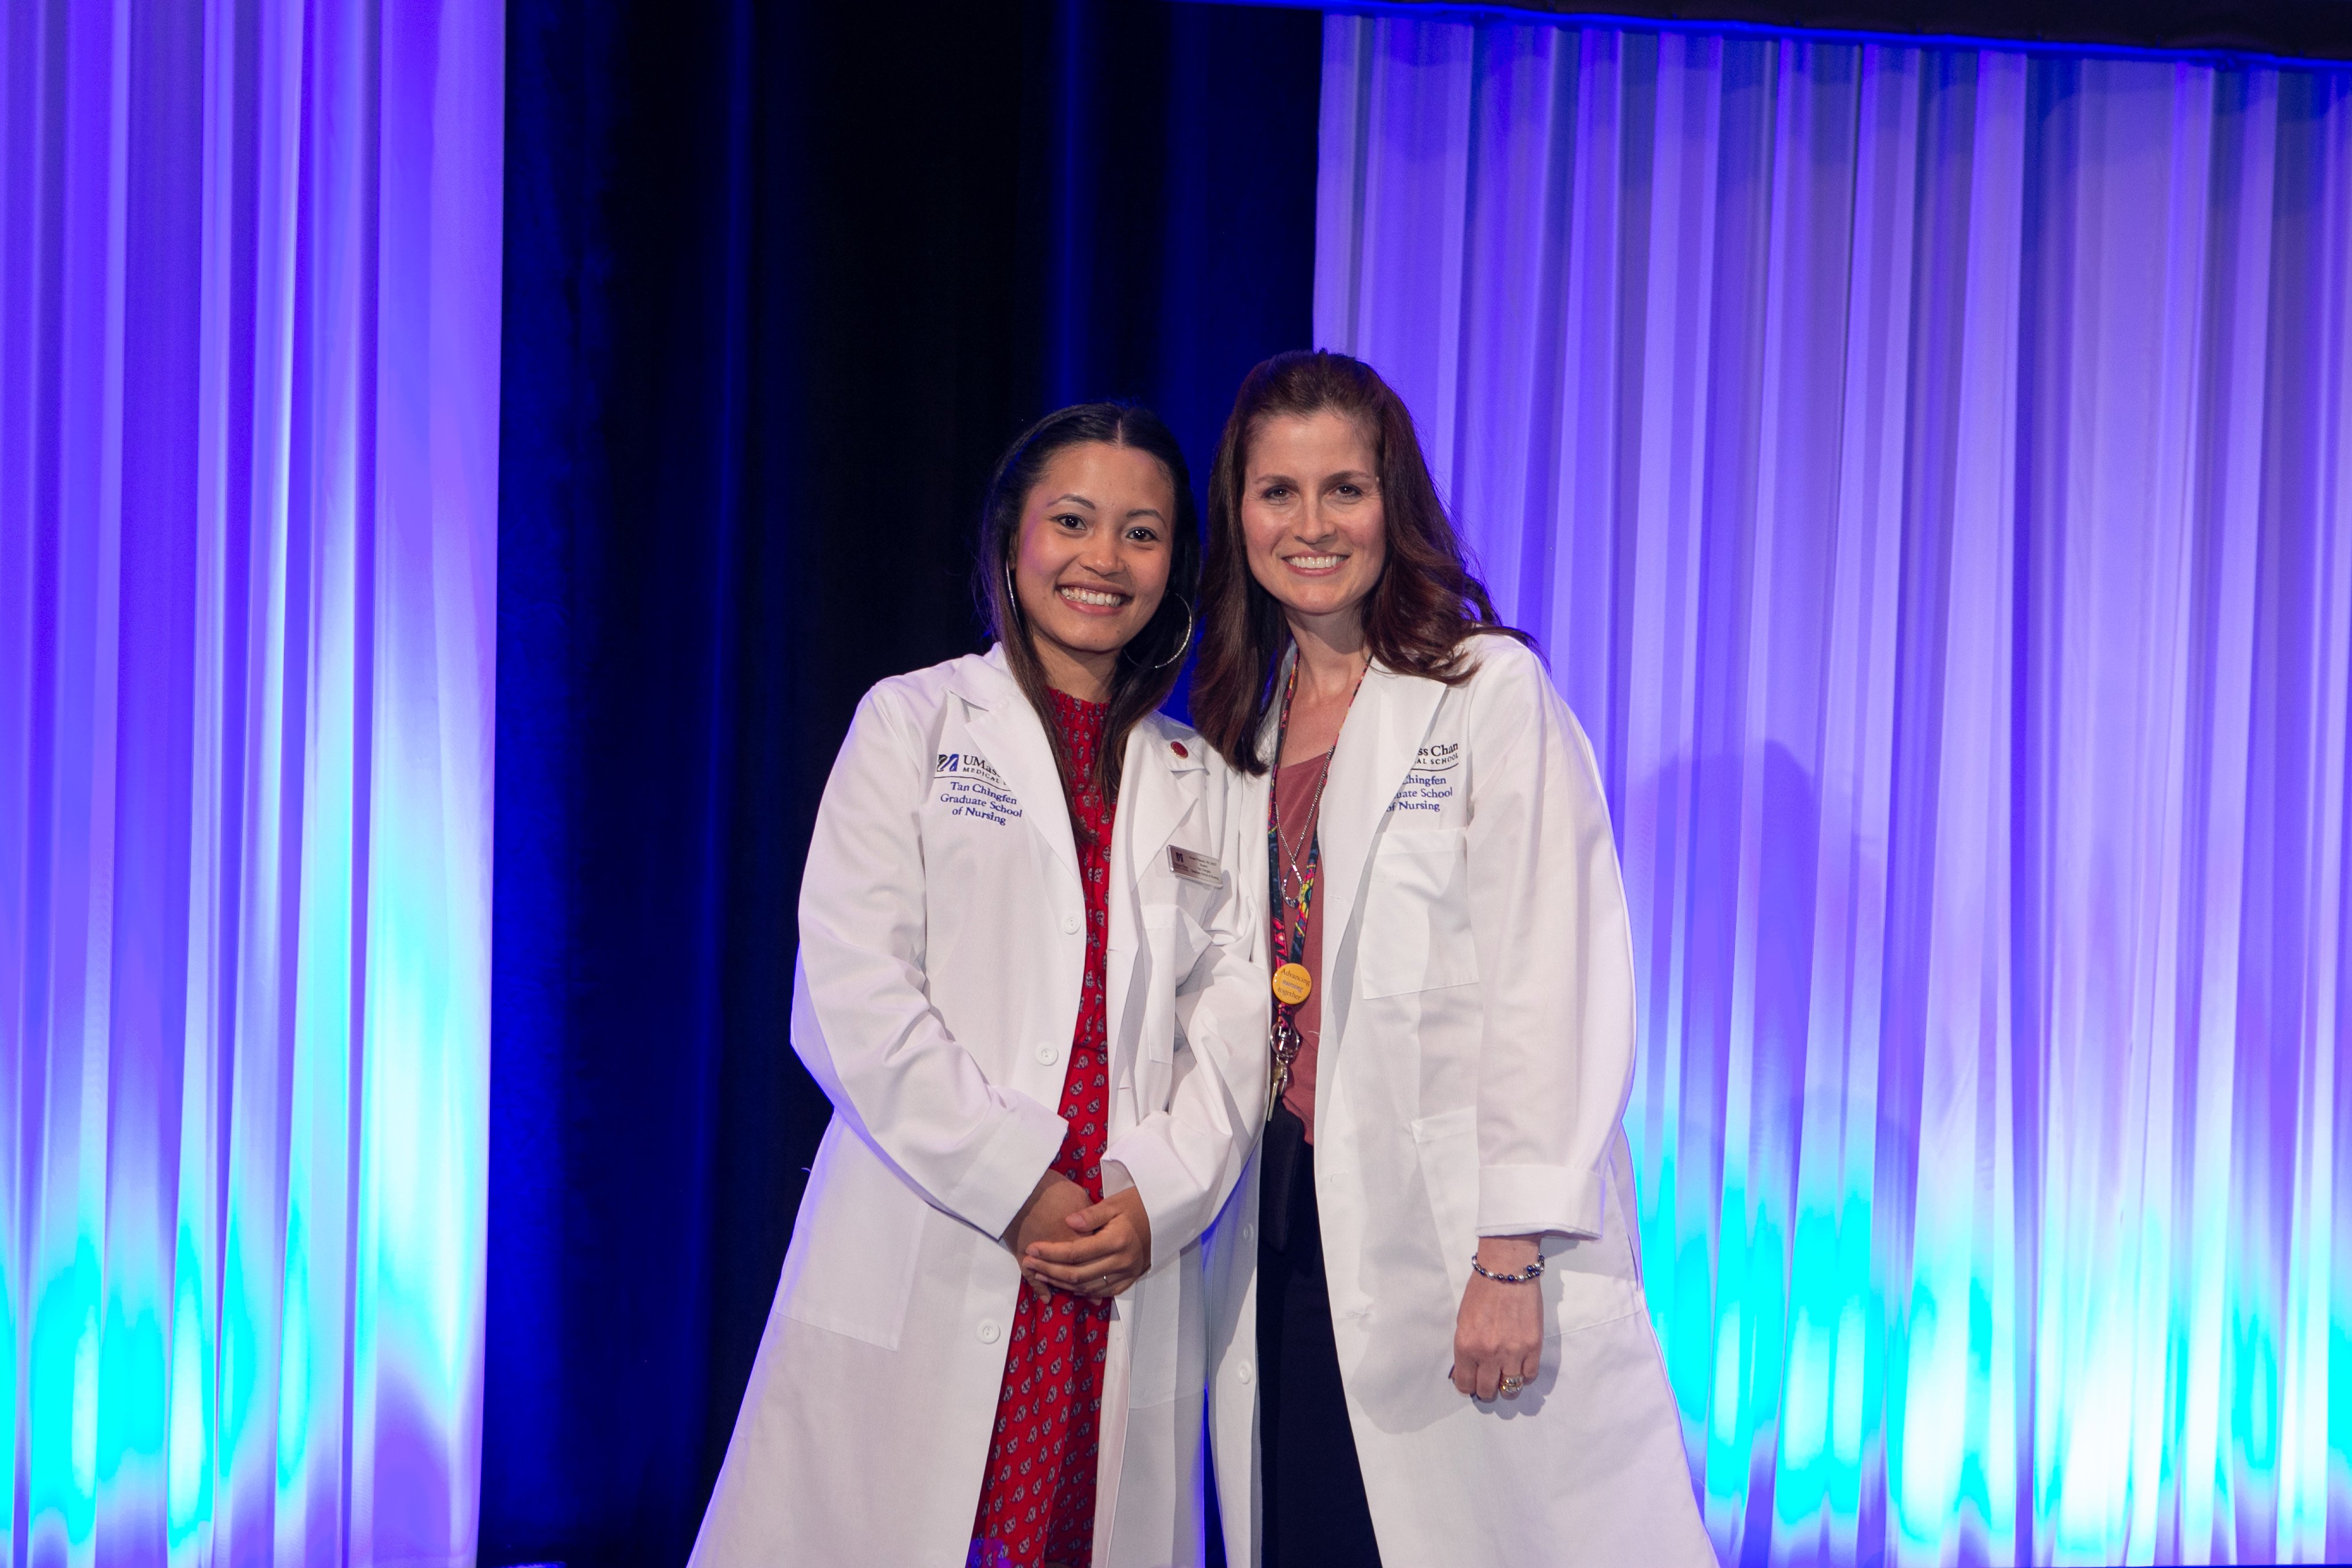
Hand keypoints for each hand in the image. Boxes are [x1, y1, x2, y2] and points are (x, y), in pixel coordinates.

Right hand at [1003, 1172, 1092, 1301]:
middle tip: (1096, 1298)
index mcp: (1079, 1238)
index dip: (1102, 1270)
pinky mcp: (1023, 1256)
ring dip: (1067, 1288)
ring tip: (1078, 1295)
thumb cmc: (1051, 1188)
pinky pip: (1033, 1279)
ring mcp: (1041, 1257)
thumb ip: (1092, 1218)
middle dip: (1086, 1285)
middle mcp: (1061, 1251)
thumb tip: (1100, 1230)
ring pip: (1057, 1279)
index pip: (1093, 1259)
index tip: (1108, 1277)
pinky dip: (1041, 1289)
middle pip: (1078, 1274)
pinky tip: (1047, 1298)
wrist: (1020, 1186)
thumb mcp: (1079, 1196)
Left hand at [1020, 1187, 1152, 1299]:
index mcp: (1117, 1241)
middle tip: (1028, 1263)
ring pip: (1085, 1287)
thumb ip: (1090, 1214)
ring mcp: (1126, 1274)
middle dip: (1048, 1270)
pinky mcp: (1128, 1281)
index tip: (1032, 1248)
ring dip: (1059, 1282)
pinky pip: (1099, 1292)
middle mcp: (1121, 1262)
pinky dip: (1079, 1290)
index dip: (1051, 1253)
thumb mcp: (1114, 1203)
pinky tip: (1064, 1283)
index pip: (1076, 1252)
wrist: (1165, 1218)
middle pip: (1076, 1274)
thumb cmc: (1137, 1205)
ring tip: (1039, 1273)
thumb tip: (1067, 1222)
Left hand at [1451, 1235, 1543, 1400]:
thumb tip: (1467, 1371)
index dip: (1468, 1386)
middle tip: (1488, 1379)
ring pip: (1510, 1389)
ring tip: (1505, 1375)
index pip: (1465, 1385)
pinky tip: (1520, 1366)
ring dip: (1506, 1385)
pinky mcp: (1534, 1347)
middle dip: (1486, 1389)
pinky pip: (1529, 1375)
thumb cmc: (1480, 1292)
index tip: (1471, 1381)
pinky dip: (1524, 1375)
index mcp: (1466, 1347)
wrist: (1507, 1270)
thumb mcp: (1463, 1321)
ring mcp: (1513, 1352)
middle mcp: (1489, 1354)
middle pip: (1488, 1391)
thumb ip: (1466, 1348)